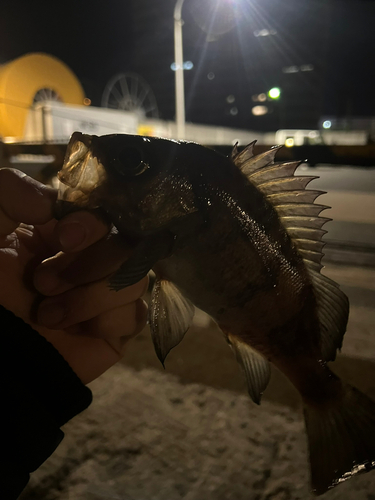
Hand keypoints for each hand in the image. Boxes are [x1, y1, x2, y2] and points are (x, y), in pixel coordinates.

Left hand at [0, 168, 147, 383]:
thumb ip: (10, 193)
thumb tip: (54, 203)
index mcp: (66, 233)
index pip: (103, 214)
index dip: (92, 224)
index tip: (65, 238)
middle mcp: (93, 260)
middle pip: (127, 245)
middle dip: (88, 265)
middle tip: (43, 283)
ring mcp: (108, 294)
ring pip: (136, 279)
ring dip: (90, 296)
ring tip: (48, 314)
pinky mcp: (117, 328)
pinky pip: (136, 315)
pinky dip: (106, 321)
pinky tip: (74, 332)